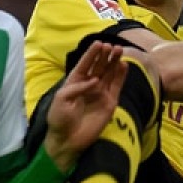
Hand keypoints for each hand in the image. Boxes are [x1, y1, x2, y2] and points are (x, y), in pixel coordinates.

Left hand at [44, 41, 127, 170]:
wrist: (67, 139)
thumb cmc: (59, 119)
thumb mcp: (62, 99)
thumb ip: (77, 87)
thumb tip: (95, 81)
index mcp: (75, 82)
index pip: (85, 64)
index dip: (92, 54)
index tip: (99, 43)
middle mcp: (89, 85)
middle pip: (99, 66)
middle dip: (105, 56)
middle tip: (112, 46)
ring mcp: (100, 93)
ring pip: (109, 74)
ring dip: (114, 62)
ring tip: (119, 51)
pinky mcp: (109, 103)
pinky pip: (117, 86)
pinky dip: (121, 76)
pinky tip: (124, 65)